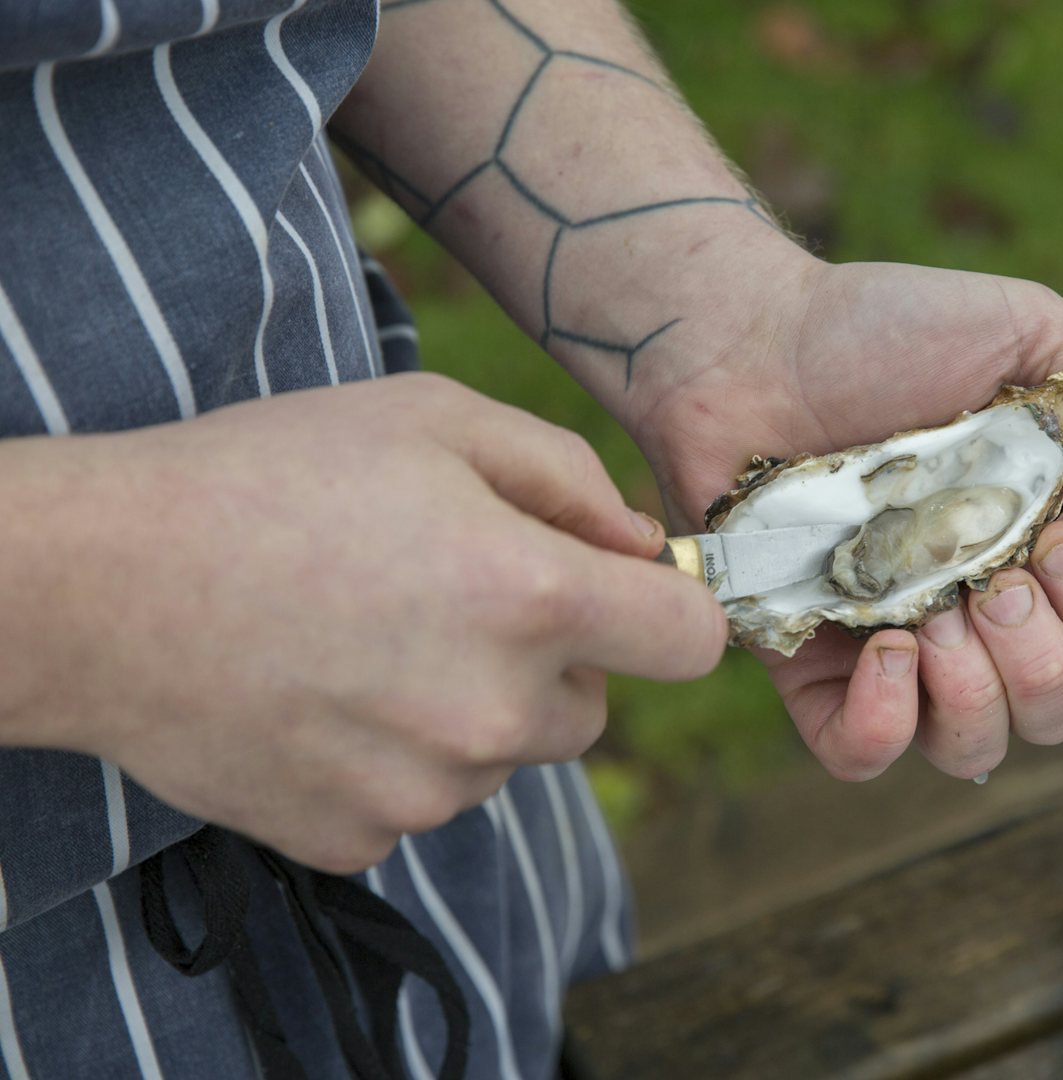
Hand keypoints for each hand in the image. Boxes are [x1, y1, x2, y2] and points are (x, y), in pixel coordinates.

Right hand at [8, 374, 725, 870]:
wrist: (98, 588)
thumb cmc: (269, 477)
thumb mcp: (433, 419)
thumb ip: (568, 475)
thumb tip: (641, 545)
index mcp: (532, 600)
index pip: (692, 642)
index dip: (668, 608)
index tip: (623, 591)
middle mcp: (494, 713)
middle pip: (593, 707)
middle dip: (552, 657)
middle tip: (450, 598)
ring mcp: (427, 791)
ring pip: (505, 753)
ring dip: (472, 708)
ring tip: (369, 639)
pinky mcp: (358, 839)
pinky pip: (423, 798)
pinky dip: (395, 758)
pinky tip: (325, 696)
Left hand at [640, 258, 1062, 780]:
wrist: (750, 336)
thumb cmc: (885, 327)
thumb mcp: (1031, 325)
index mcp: (1033, 550)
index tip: (1058, 539)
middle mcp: (972, 613)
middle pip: (1058, 713)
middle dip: (1044, 659)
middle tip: (992, 579)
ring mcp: (889, 642)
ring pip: (974, 752)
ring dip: (976, 696)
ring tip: (935, 617)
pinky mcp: (805, 661)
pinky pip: (857, 755)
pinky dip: (883, 726)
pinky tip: (880, 646)